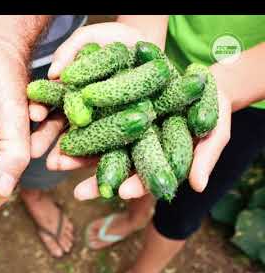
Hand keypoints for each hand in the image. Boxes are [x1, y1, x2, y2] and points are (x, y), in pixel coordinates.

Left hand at [40, 22, 231, 200]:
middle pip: (117, 167)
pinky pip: (94, 118)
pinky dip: (78, 124)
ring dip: (78, 156)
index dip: (136, 185)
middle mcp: (138, 148)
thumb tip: (197, 186)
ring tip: (57, 163)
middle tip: (78, 193)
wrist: (197, 79)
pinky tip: (59, 131)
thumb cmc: (211, 106)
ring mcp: (124, 130)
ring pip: (100, 146)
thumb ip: (205, 156)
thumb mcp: (215, 128)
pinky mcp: (113, 109)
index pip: (147, 177)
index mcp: (160, 158)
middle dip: (97, 180)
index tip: (121, 192)